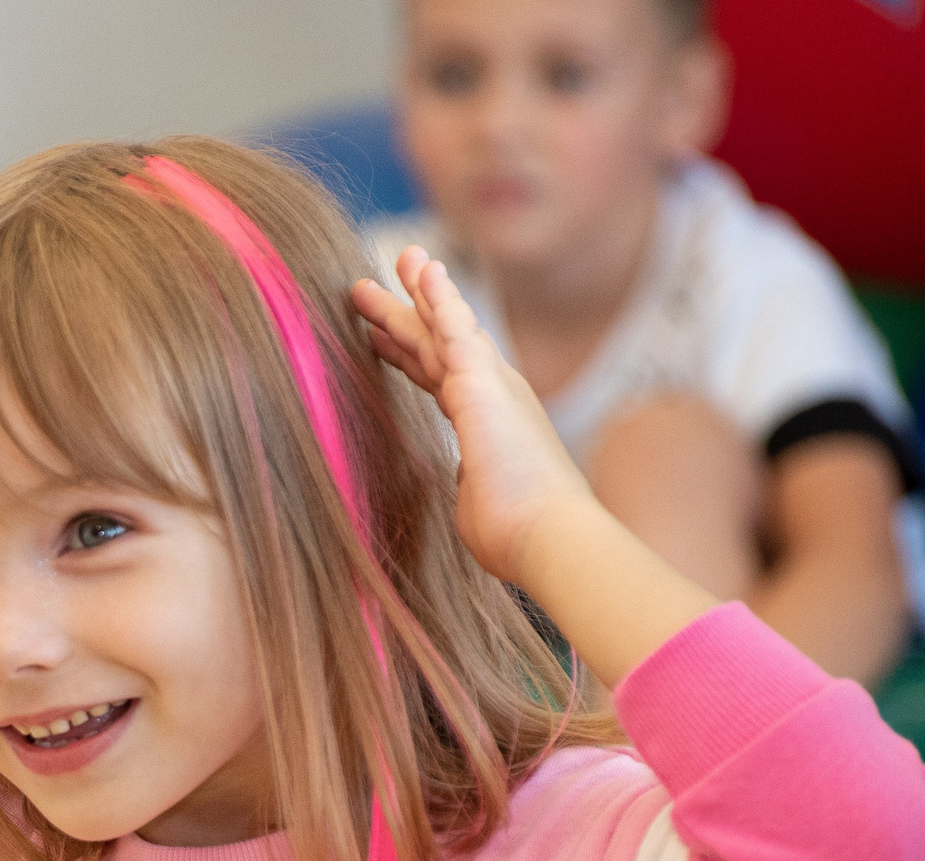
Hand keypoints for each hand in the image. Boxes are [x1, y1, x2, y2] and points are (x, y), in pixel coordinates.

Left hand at [350, 246, 591, 582]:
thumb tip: (465, 488)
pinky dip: (438, 295)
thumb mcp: (477, 504)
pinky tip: (422, 267)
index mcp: (486, 428)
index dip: (408, 358)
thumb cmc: (516, 535)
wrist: (548, 538)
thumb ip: (466, 486)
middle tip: (376, 285)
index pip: (438, 382)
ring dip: (414, 294)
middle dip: (406, 315)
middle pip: (436, 346)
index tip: (380, 341)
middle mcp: (494, 397)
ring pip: (440, 329)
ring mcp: (491, 386)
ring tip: (394, 259)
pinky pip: (454, 327)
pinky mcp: (482, 383)